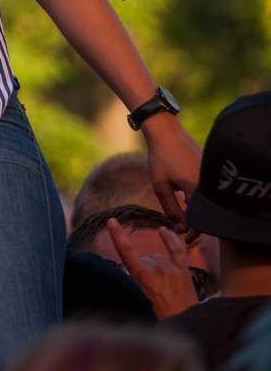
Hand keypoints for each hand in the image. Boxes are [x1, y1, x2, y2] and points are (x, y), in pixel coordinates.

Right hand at [106, 218, 197, 317]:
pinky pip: (177, 249)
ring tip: (160, 286)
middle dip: (142, 269)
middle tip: (149, 291)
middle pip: (143, 259)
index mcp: (145, 278)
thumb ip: (138, 284)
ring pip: (155, 257)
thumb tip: (135, 272)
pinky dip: (170, 239)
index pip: (127, 253)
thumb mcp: (143, 302)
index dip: (118, 236)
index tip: (111, 222)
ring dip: (154, 265)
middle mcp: (157, 269)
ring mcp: (172, 268)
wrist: (188, 325)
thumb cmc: (163, 318)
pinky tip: (163, 230)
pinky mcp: (183, 270)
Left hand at [143, 113, 202, 230]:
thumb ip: (171, 209)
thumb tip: (180, 228)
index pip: (200, 220)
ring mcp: (210, 175)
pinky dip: (198, 198)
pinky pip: (206, 190)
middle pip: (205, 212)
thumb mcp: (161, 186)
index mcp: (198, 189)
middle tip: (182, 232)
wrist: (166, 130)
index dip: (193, 233)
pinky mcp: (208, 168)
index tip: (184, 241)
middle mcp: (209, 183)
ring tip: (183, 219)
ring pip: (206, 201)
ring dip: (196, 211)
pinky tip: (186, 200)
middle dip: (195, 225)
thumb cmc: (161, 157)